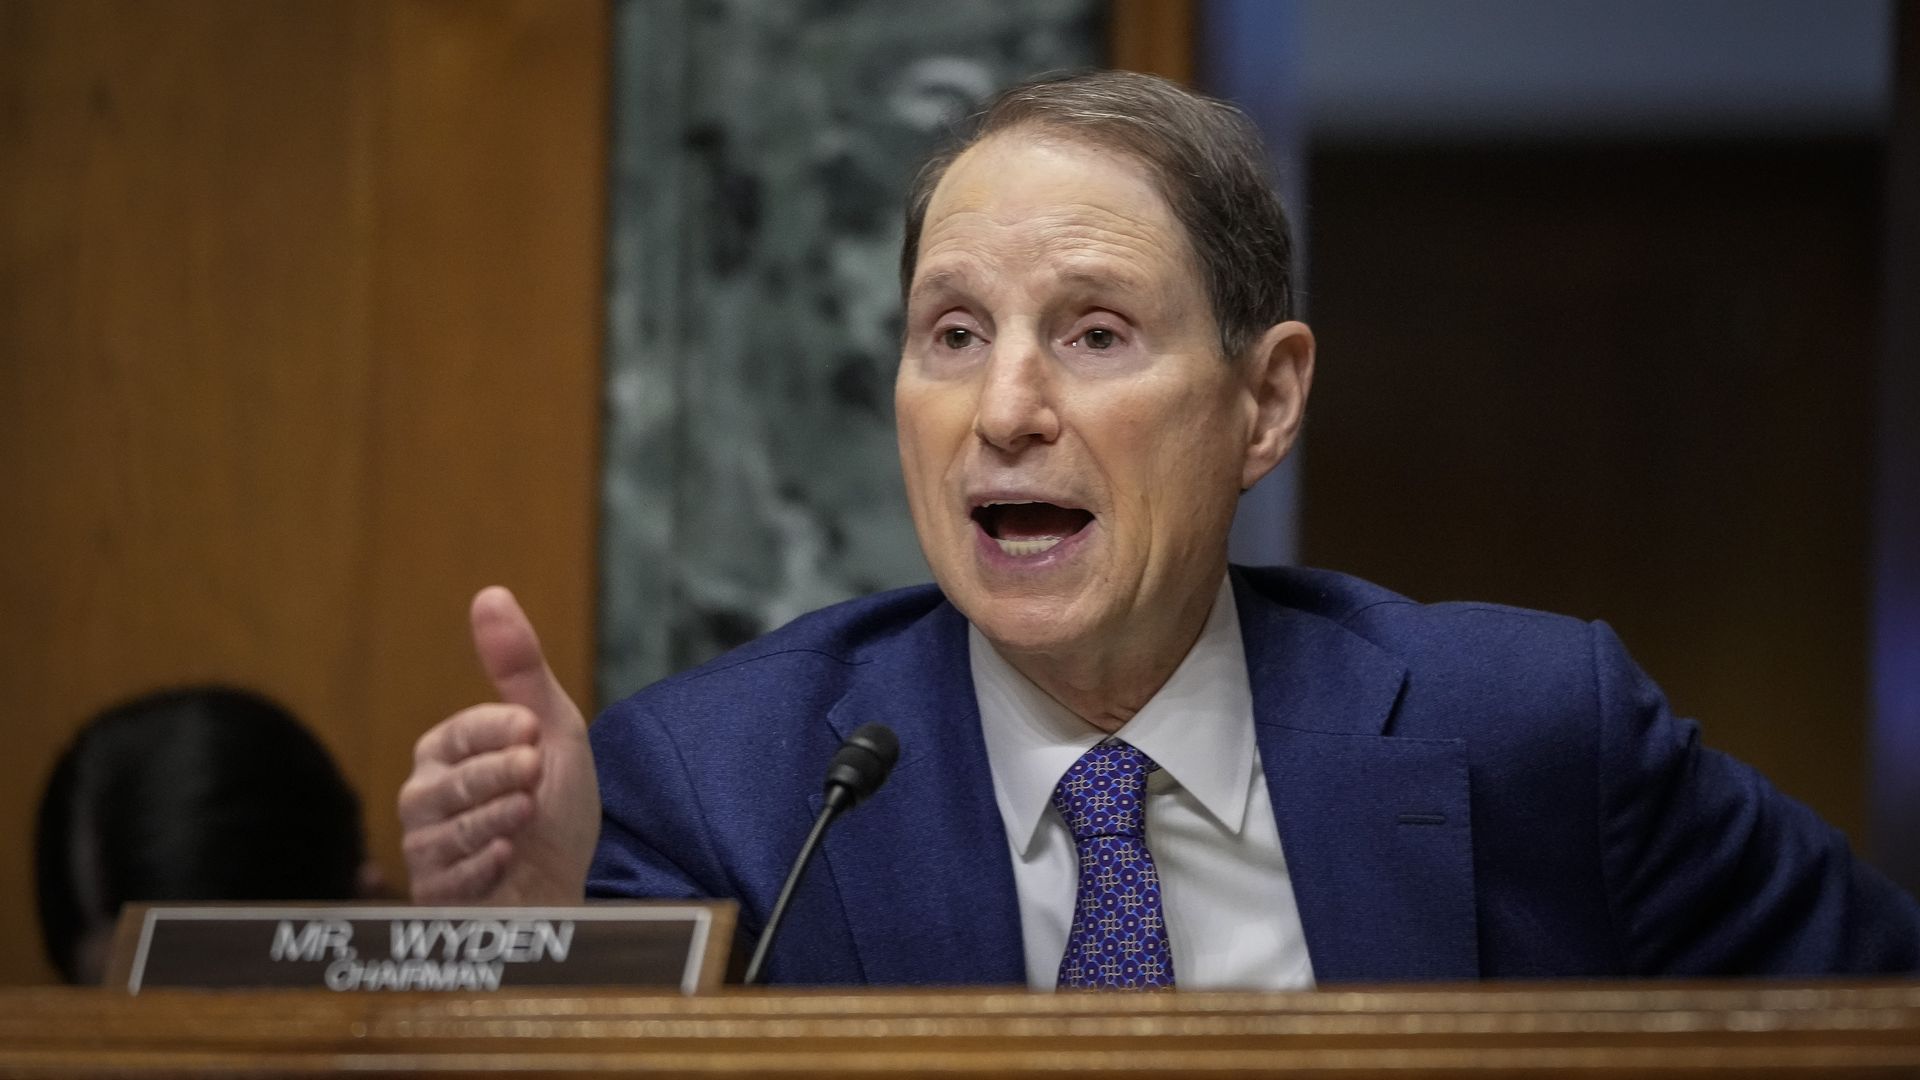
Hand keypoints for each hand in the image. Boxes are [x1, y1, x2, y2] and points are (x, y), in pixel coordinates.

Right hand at [399, 587, 600, 903]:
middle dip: (501, 777)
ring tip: (527, 814)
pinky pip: (447, 875)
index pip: (462, 729)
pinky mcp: (432, 893)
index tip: (534, 732)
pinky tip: (508, 856)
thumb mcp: (552, 729)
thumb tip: (490, 593)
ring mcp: (424, 845)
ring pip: (446, 827)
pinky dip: (484, 864)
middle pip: (451, 780)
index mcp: (448, 750)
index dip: (501, 730)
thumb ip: (519, 666)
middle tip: (534, 776)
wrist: (563, 886)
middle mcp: (426, 794)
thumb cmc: (556, 808)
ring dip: (497, 818)